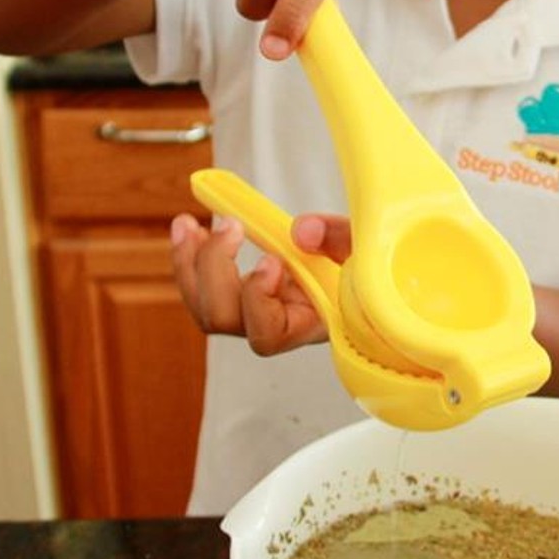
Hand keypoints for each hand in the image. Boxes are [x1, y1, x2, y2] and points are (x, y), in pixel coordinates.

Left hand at [168, 211, 352, 354]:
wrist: (364, 267)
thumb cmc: (370, 267)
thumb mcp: (366, 247)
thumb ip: (339, 237)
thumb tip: (301, 230)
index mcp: (310, 325)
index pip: (268, 335)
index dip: (257, 300)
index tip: (271, 260)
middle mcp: (277, 326)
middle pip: (224, 319)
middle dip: (215, 270)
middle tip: (229, 226)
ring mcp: (255, 314)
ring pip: (205, 308)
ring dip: (189, 264)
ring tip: (187, 224)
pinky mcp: (242, 297)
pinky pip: (201, 290)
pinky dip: (190, 258)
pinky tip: (190, 228)